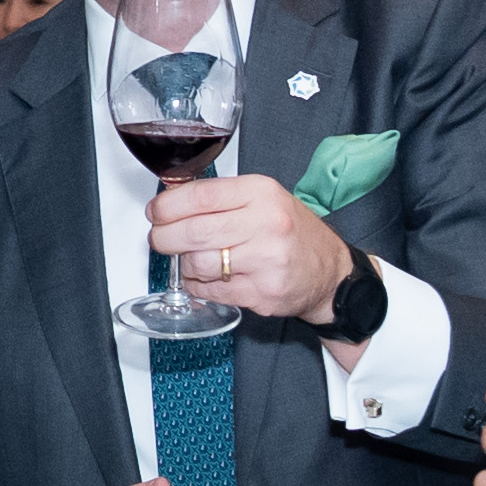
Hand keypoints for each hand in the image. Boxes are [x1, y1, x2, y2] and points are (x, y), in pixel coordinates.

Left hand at [145, 174, 358, 331]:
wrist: (329, 271)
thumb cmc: (291, 232)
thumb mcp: (263, 198)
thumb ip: (221, 197)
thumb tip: (171, 200)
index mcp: (262, 193)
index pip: (200, 196)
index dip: (168, 206)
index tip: (155, 212)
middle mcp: (266, 224)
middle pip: (193, 231)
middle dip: (165, 237)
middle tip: (160, 238)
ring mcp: (265, 261)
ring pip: (198, 263)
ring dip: (183, 264)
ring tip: (189, 259)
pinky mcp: (261, 292)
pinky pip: (210, 290)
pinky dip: (197, 285)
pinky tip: (203, 278)